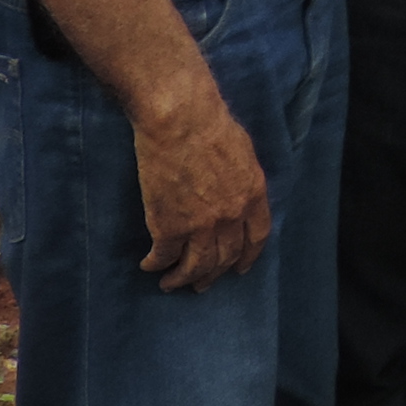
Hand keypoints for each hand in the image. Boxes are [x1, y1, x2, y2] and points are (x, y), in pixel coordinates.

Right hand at [132, 92, 272, 291]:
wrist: (180, 121)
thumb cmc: (211, 125)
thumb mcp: (243, 153)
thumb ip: (243, 180)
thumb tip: (237, 193)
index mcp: (253, 195)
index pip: (256, 238)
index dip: (247, 257)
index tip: (239, 269)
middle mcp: (231, 217)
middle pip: (224, 258)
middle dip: (212, 275)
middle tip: (201, 284)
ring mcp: (200, 226)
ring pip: (195, 266)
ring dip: (183, 279)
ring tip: (171, 284)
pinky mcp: (168, 227)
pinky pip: (164, 257)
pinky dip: (156, 266)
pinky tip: (150, 266)